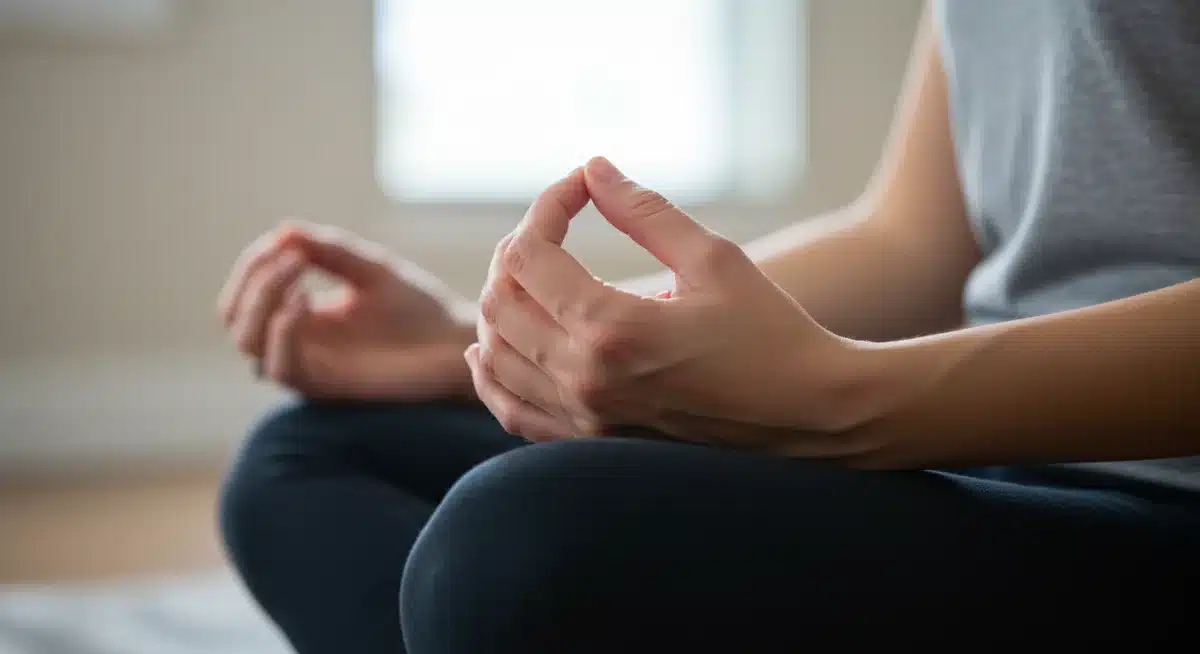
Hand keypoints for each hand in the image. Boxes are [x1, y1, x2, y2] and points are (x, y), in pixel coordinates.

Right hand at [218, 223, 476, 399]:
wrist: (455, 342)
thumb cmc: (418, 307)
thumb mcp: (370, 269)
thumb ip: (329, 251)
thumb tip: (283, 231)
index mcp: (301, 314)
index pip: (246, 292)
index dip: (252, 264)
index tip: (283, 240)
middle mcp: (297, 342)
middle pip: (234, 317)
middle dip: (251, 279)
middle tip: (289, 255)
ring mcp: (310, 365)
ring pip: (248, 342)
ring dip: (262, 299)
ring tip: (298, 270)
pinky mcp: (327, 387)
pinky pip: (282, 368)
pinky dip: (282, 332)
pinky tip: (303, 303)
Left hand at [466, 158, 880, 452]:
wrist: (805, 413)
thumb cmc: (769, 332)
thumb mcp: (714, 258)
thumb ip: (644, 211)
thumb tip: (593, 169)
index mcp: (612, 329)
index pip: (530, 253)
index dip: (546, 205)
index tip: (580, 187)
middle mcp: (584, 378)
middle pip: (498, 299)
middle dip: (516, 248)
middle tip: (555, 226)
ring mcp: (582, 419)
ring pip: (493, 353)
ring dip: (499, 302)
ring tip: (533, 273)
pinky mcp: (589, 443)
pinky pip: (510, 409)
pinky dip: (493, 372)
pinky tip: (495, 346)